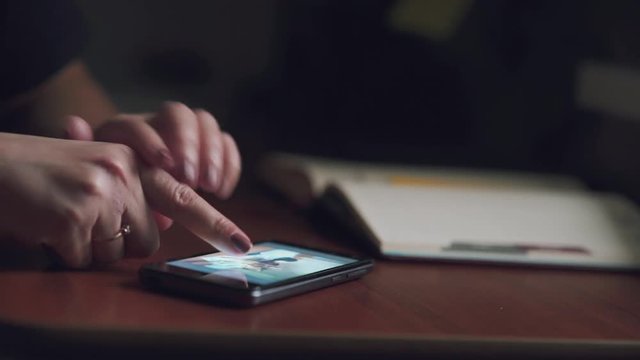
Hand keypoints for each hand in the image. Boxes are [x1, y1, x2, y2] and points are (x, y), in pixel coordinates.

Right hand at [0, 133, 251, 267]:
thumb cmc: (43, 173)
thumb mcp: (96, 171)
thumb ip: (133, 194)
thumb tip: (163, 222)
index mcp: (132, 161)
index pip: (182, 196)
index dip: (214, 223)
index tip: (242, 244)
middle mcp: (123, 173)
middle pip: (147, 239)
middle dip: (119, 241)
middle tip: (83, 219)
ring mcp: (100, 194)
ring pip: (116, 252)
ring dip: (88, 247)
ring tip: (61, 217)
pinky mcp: (74, 217)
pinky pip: (83, 259)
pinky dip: (63, 252)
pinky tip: (46, 225)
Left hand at [66, 102, 241, 197]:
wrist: (126, 188)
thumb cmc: (111, 186)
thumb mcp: (96, 174)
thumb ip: (87, 153)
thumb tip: (73, 124)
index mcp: (125, 130)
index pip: (140, 123)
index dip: (152, 141)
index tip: (165, 166)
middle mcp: (158, 124)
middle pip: (179, 114)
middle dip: (189, 145)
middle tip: (190, 179)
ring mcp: (186, 133)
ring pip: (207, 123)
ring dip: (213, 154)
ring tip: (210, 187)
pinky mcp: (209, 147)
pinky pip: (226, 143)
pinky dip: (230, 164)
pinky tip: (223, 191)